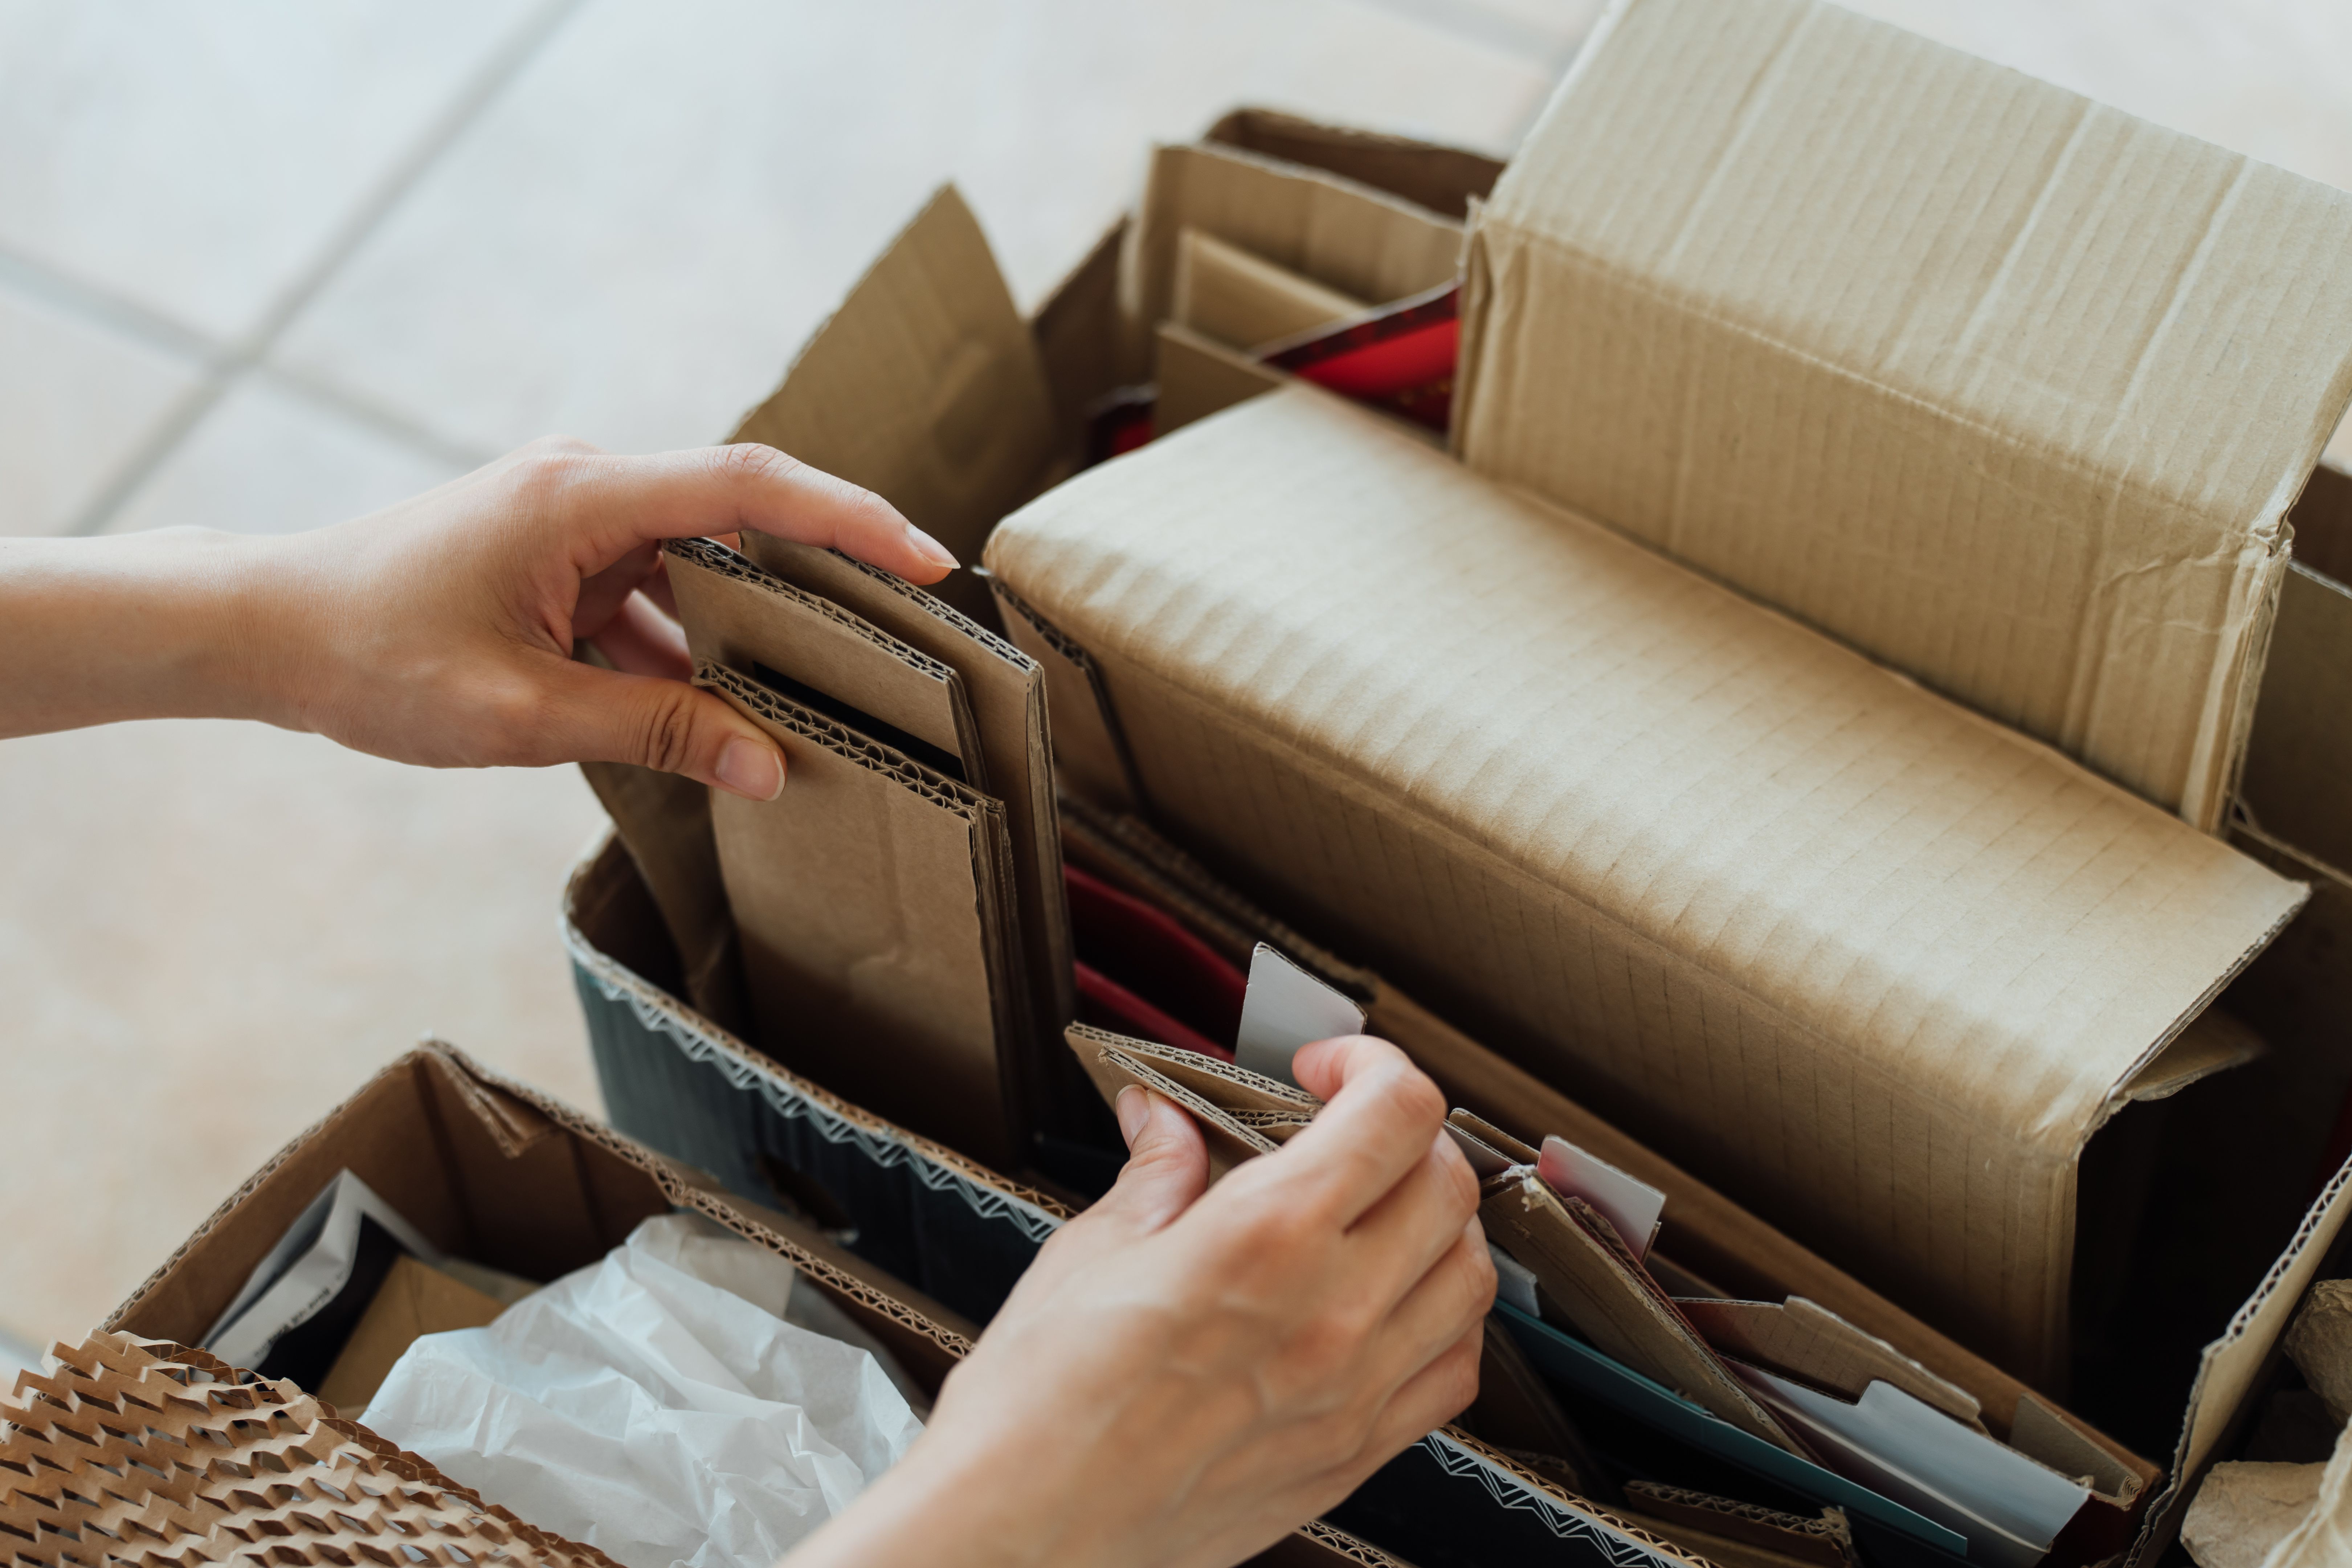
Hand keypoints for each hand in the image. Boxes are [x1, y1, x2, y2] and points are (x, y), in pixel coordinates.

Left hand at [0, 438, 956, 797]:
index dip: (848, 517)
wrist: (261, 628)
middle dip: (821, 578)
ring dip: (745, 629)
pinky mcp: (555, 555)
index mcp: (582, 495)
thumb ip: (653, 731)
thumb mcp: (521, 711)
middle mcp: (586, 487)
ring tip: (812, 696)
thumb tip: (768, 767)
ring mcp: (570, 518)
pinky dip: (684, 649)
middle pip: (738, 518)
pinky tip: (712, 715)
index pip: (749, 484)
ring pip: (696, 567)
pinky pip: (649, 594)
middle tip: (903, 638)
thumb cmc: (371, 657)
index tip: (927, 559)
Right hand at [796, 1036, 1494, 1567]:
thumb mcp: (1086, 1256)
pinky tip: (1398, 1305)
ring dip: (1442, 1223)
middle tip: (1350, 1131)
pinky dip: (1446, 1322)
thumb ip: (1153, 1176)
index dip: (1372, 1065)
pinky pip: (1454, 1374)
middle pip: (1447, 1184)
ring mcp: (1353, 1392)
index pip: (1395, 1115)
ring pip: (1471, 1276)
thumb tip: (1164, 1123)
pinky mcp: (1353, 1455)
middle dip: (1408, 1133)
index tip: (1327, 1072)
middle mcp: (1330, 1313)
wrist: (1025, 1538)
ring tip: (1385, 1210)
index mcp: (1264, 1240)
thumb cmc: (1039, 1412)